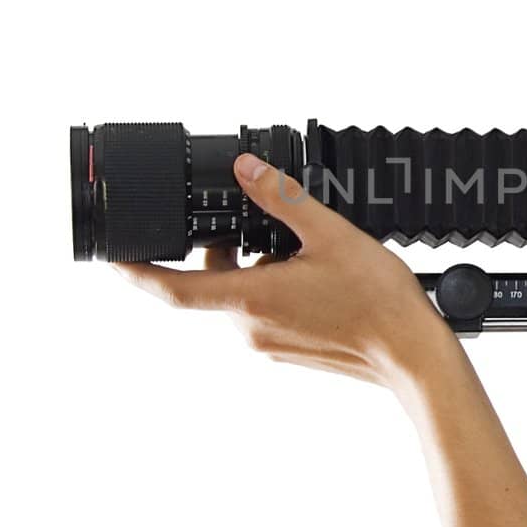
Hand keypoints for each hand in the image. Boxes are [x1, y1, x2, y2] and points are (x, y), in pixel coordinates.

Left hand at [112, 152, 456, 394]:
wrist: (413, 356)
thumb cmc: (378, 302)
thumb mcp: (329, 233)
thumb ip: (281, 198)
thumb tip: (245, 170)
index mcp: (249, 299)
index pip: (171, 288)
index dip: (136, 271)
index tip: (113, 257)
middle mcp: (249, 328)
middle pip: (215, 281)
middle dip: (229, 248)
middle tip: (262, 222)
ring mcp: (268, 344)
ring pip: (244, 294)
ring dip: (261, 267)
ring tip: (310, 252)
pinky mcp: (288, 352)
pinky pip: (266, 312)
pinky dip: (279, 287)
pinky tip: (321, 277)